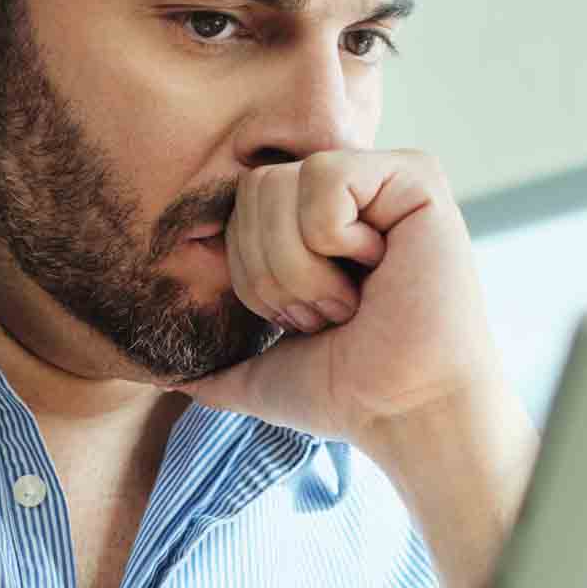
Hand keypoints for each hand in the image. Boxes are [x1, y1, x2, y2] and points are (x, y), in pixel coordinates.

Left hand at [178, 149, 504, 447]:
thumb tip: (171, 378)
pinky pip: (325, 177)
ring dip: (305, 266)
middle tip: (331, 310)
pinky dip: (336, 239)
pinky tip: (380, 267)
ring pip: (281, 184)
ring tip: (354, 297)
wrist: (406, 412)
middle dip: (275, 272)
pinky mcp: (416, 175)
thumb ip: (217, 371)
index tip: (308, 321)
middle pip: (252, 188)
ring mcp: (383, 179)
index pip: (237, 207)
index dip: (254, 275)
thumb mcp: (266, 376)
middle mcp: (351, 191)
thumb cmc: (350, 394)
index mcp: (316, 223)